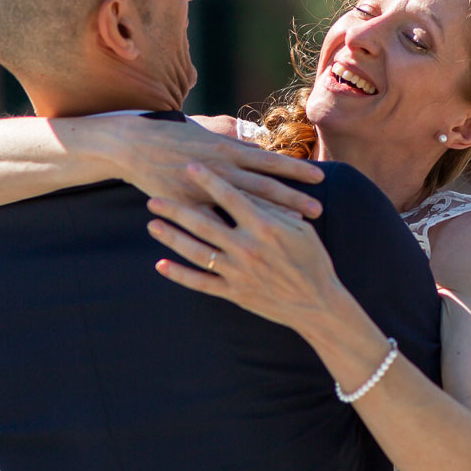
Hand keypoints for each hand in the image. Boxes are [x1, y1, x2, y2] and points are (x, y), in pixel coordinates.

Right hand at [91, 117, 323, 218]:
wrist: (135, 145)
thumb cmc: (175, 137)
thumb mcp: (209, 132)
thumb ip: (237, 141)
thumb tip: (261, 146)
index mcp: (227, 149)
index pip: (269, 161)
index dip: (295, 170)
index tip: (320, 178)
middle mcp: (220, 169)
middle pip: (263, 187)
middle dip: (292, 199)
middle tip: (318, 210)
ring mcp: (203, 191)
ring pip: (243, 207)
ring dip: (271, 218)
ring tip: (296, 228)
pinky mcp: (187, 207)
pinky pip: (214, 224)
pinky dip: (233, 233)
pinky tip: (250, 245)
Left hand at [146, 165, 348, 332]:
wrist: (318, 304)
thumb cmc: (313, 261)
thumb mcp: (300, 229)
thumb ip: (275, 209)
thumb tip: (254, 189)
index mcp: (265, 227)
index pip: (230, 197)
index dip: (209, 180)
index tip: (190, 166)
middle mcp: (247, 248)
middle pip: (203, 223)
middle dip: (177, 209)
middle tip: (154, 197)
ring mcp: (238, 272)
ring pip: (196, 252)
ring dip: (172, 238)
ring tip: (152, 225)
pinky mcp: (235, 293)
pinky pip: (201, 283)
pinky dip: (180, 275)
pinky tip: (161, 264)